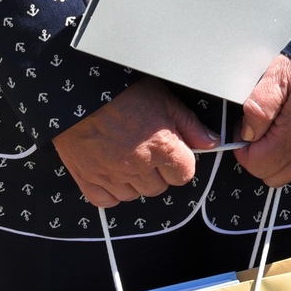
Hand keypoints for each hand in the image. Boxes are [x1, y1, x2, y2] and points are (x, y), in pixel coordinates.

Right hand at [53, 78, 216, 207]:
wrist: (80, 89)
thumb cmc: (123, 90)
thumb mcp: (164, 98)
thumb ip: (189, 124)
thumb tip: (211, 142)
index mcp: (160, 145)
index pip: (184, 174)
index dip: (181, 163)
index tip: (173, 152)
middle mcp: (137, 165)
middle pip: (160, 187)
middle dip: (159, 172)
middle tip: (148, 150)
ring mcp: (111, 175)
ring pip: (135, 195)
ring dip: (136, 181)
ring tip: (128, 157)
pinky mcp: (87, 180)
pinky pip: (107, 201)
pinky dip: (112, 191)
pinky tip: (112, 171)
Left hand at [238, 56, 290, 187]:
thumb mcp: (280, 75)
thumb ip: (258, 106)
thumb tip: (248, 132)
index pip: (256, 165)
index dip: (243, 149)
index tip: (245, 130)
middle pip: (273, 176)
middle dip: (260, 158)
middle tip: (261, 131)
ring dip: (281, 155)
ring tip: (281, 125)